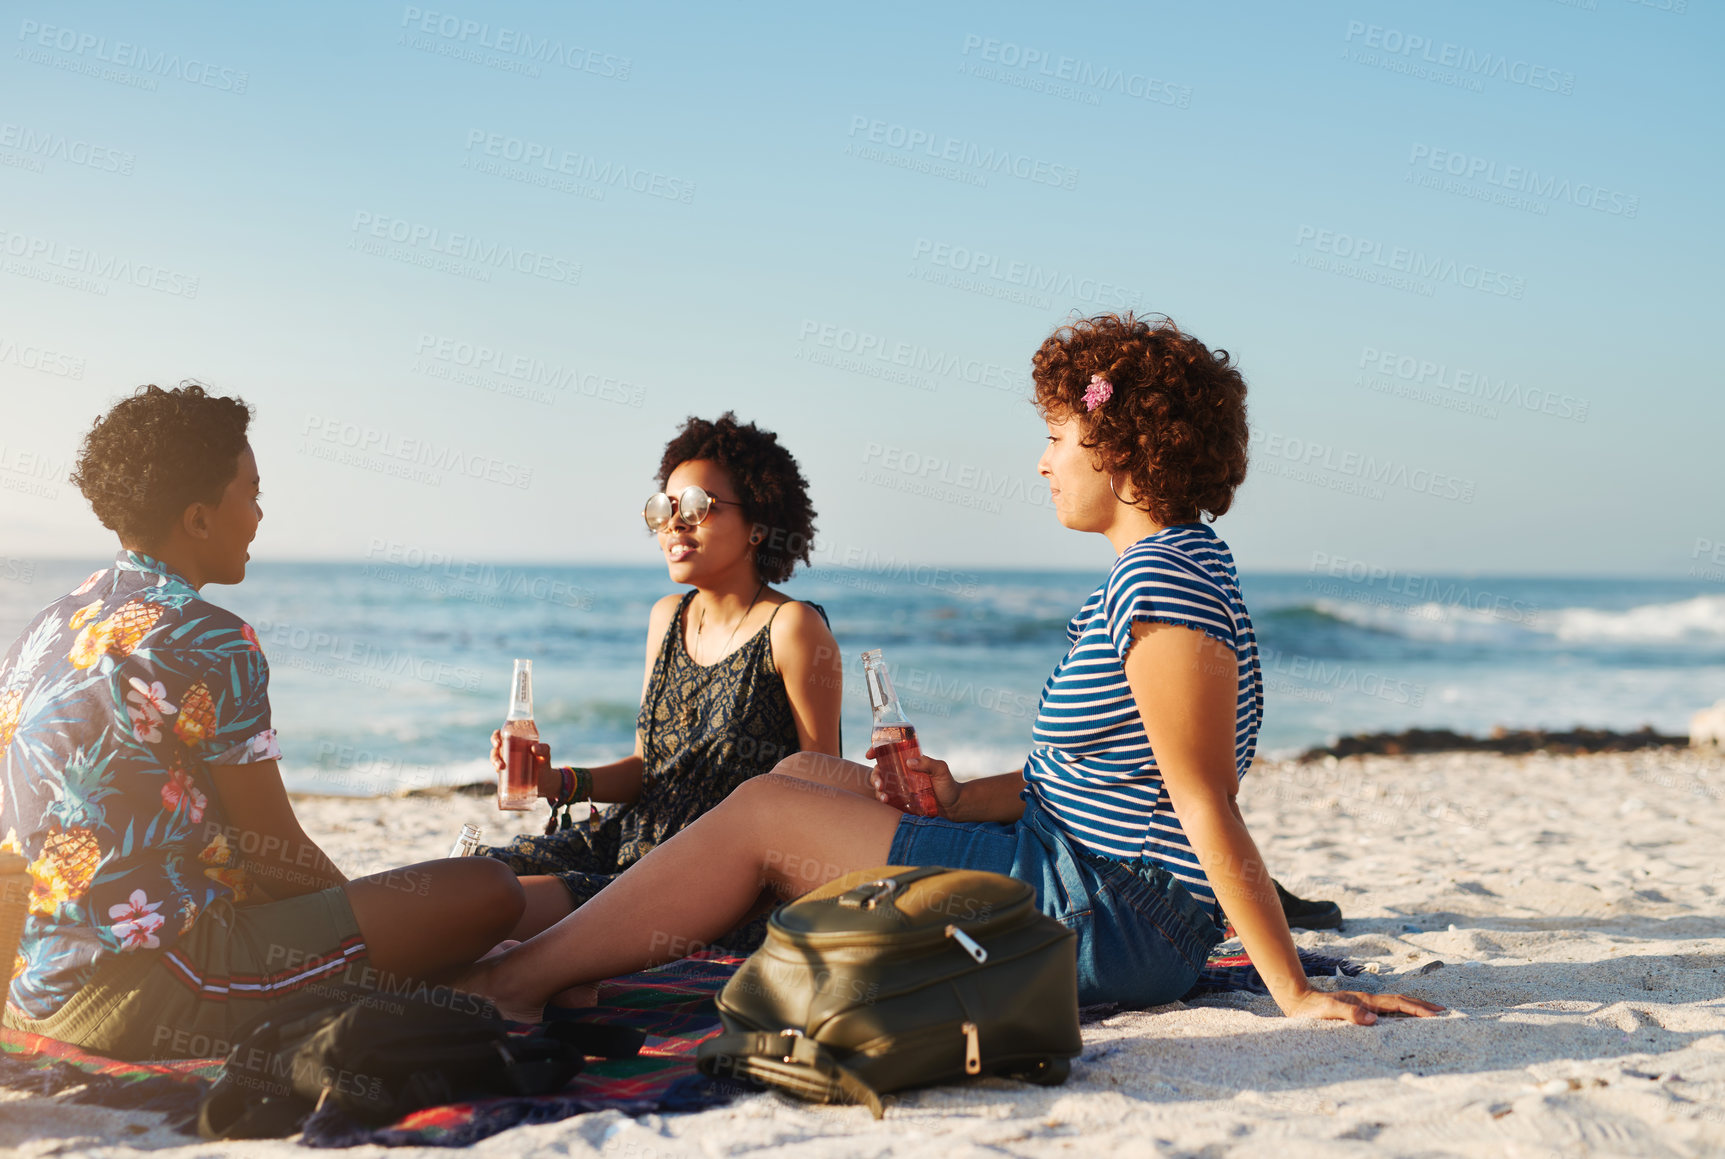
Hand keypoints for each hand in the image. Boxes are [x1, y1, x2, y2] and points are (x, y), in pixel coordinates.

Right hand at [491, 730, 556, 799]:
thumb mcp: (545, 754)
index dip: (495, 737)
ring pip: (494, 760)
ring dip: (495, 764)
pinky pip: (497, 772)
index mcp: (514, 741)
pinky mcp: (505, 774)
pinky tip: (501, 776)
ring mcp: (505, 762)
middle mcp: (507, 750)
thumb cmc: (544, 762)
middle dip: (494, 756)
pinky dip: (497, 774)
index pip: (500, 735)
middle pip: (495, 750)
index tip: (498, 743)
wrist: (545, 780)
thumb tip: (533, 748)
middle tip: (502, 763)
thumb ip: (543, 749)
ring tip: (502, 769)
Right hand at [862, 747, 963, 816]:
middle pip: (880, 771)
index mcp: (909, 763)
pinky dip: (883, 800)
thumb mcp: (941, 770)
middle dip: (874, 776)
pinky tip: (886, 802)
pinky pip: (887, 801)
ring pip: (881, 787)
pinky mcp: (900, 803)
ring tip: (884, 797)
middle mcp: (901, 775)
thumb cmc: (948, 785)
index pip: (889, 754)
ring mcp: (899, 789)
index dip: (877, 752)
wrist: (954, 807)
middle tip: (879, 783)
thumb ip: (928, 763)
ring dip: (877, 790)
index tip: (869, 754)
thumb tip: (909, 762)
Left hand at [1280, 988, 1444, 1023]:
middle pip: (1400, 1002)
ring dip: (1413, 1009)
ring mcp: (1364, 1005)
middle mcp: (1368, 1001)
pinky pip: (1386, 1012)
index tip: (1436, 1013)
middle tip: (1443, 1011)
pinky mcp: (1359, 1011)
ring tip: (1431, 1015)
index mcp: (1365, 1001)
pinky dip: (1400, 1015)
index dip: (1417, 1008)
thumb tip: (1374, 1019)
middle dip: (1422, 1006)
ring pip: (1395, 1006)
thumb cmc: (1312, 1009)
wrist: (1297, 1000)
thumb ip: (1349, 1014)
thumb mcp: (1329, 1012)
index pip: (1397, 1004)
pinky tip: (1404, 1021)